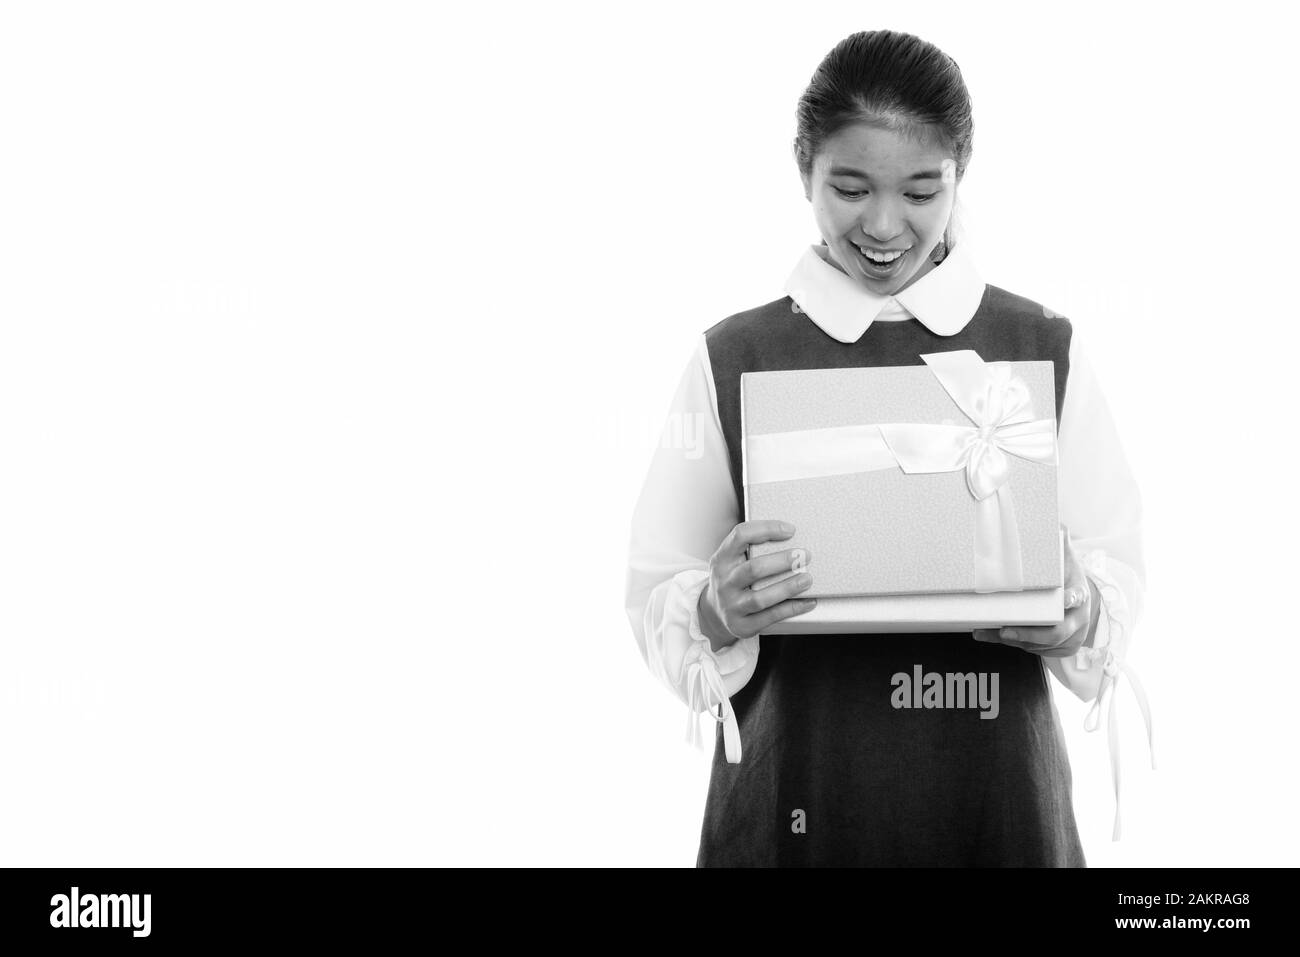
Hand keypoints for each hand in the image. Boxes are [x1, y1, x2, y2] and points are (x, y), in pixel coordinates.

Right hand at [698, 520, 816, 651]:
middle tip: (804, 555)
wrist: (713, 613)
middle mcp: (724, 583)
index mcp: (721, 559)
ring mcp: (732, 606)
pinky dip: (792, 608)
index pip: (740, 536)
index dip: (767, 529)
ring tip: (807, 579)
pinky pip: (770, 617)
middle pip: (754, 569)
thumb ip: (751, 549)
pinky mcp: (742, 625)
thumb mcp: (731, 561)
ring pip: (761, 598)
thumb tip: (789, 536)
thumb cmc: (732, 580)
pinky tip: (807, 601)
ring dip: (788, 587)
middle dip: (782, 561)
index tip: (790, 530)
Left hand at [972, 526, 1098, 657]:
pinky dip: (1014, 646)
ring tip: (986, 632)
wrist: (1080, 601)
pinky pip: (1036, 652)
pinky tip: (992, 637)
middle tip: (1004, 631)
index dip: (1071, 600)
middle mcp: (1077, 619)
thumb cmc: (1066, 578)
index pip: (1078, 598)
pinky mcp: (1061, 649)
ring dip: (1014, 642)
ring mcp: (1070, 637)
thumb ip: (1061, 544)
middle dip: (1029, 634)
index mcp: (1079, 595)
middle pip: (1057, 633)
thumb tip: (1058, 526)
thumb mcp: (1067, 560)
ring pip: (1042, 646)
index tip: (1063, 600)